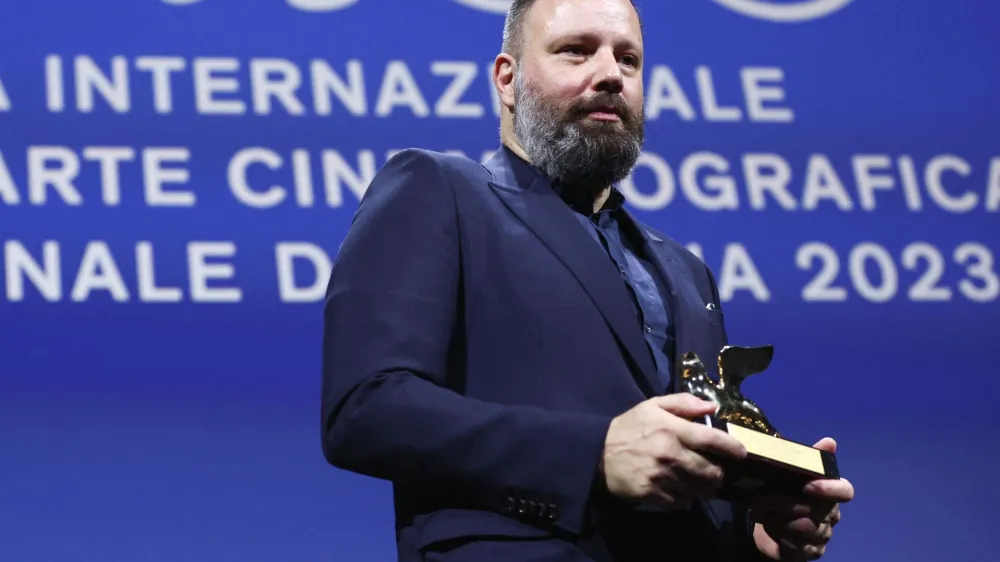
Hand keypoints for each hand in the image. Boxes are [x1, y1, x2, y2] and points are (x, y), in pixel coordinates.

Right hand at [600, 394, 747, 508]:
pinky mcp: (653, 495)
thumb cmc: (630, 427)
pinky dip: (684, 498)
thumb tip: (712, 406)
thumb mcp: (653, 405)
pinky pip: (681, 502)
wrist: (597, 453)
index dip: (733, 447)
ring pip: (699, 490)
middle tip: (715, 472)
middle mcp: (670, 454)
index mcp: (672, 429)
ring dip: (703, 488)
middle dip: (718, 473)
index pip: (713, 439)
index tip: (742, 453)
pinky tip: (677, 489)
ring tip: (700, 483)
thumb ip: (684, 403)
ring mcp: (662, 477)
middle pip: (711, 471)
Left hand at [751, 438, 854, 560]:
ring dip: (777, 518)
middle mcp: (832, 515)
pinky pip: (798, 545)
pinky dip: (778, 534)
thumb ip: (808, 458)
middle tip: (759, 498)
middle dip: (785, 503)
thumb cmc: (783, 492)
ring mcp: (823, 535)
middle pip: (817, 510)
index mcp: (831, 493)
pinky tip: (765, 525)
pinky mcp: (811, 552)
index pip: (845, 491)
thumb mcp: (790, 473)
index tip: (808, 485)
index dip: (830, 489)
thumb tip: (830, 441)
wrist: (768, 521)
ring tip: (757, 510)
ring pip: (805, 528)